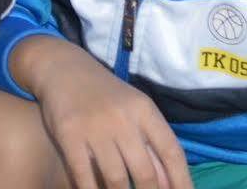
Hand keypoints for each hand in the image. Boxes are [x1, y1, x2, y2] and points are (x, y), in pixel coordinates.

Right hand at [16, 37, 191, 188]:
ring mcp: (95, 127)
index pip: (172, 152)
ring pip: (116, 179)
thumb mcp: (135, 112)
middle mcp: (123, 118)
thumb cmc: (107, 96)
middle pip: (145, 172)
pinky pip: (84, 175)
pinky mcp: (69, 135)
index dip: (182, 181)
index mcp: (144, 110)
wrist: (65, 69)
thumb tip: (171, 186)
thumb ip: (153, 146)